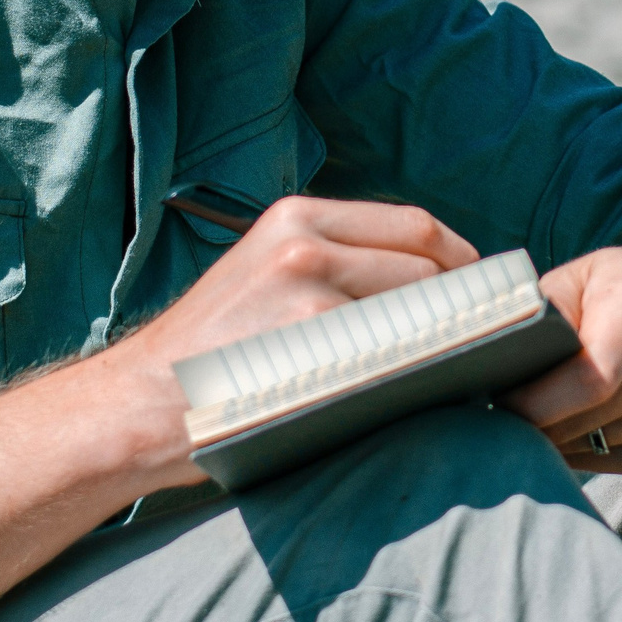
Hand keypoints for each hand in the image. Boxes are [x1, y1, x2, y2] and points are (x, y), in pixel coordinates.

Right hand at [101, 196, 479, 482]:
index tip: (482, 289)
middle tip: (481, 338)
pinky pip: (395, 358)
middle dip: (461, 303)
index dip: (462, 259)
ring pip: (419, 311)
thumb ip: (334, 264)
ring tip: (456, 369)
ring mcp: (310, 296)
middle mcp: (305, 244)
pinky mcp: (313, 348)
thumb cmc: (209, 353)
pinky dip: (419, 375)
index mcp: (296, 217)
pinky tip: (422, 394)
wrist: (139, 403)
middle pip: (426, 265)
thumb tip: (429, 281)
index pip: (413, 225)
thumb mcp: (264, 275)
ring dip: (445, 341)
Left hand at [498, 241, 621, 473]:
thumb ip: (543, 308)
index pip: (587, 377)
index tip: (493, 399)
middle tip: (494, 410)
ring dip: (551, 437)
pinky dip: (577, 449)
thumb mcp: (587, 273)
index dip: (532, 399)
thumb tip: (496, 355)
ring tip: (531, 412)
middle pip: (580, 420)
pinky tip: (570, 423)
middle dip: (529, 421)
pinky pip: (606, 464)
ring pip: (587, 447)